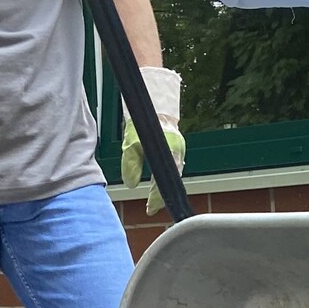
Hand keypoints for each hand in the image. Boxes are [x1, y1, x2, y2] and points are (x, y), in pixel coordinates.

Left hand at [121, 65, 186, 214]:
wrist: (155, 96)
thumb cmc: (144, 117)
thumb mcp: (132, 141)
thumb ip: (132, 164)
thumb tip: (132, 184)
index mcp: (169, 155)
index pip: (163, 186)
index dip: (155, 200)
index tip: (150, 211)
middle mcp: (177, 154)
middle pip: (169, 181)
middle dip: (159, 195)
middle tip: (151, 206)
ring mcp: (177, 149)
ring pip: (169, 174)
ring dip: (161, 185)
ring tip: (153, 197)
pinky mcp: (174, 144)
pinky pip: (169, 164)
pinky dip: (163, 174)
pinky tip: (155, 178)